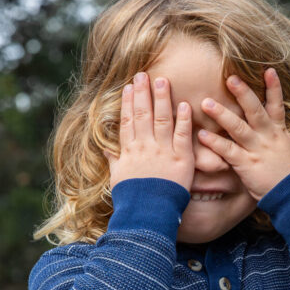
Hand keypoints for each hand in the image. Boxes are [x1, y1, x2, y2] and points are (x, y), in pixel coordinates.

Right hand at [109, 71, 194, 194]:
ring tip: (162, 80)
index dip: (128, 102)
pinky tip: (185, 105)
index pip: (127, 121)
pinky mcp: (181, 159)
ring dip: (162, 98)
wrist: (147, 214)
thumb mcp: (117, 178)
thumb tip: (105, 148)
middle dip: (143, 93)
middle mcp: (145, 147)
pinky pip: (183, 135)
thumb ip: (114, 160)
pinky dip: (184, 120)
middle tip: (144, 74)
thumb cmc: (132, 199)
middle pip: (143, 114)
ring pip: (162, 119)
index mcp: (129, 151)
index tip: (129, 87)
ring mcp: (163, 151)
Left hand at [197, 68, 289, 201]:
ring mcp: (256, 150)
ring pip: (238, 127)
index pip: (276, 105)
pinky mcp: (247, 164)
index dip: (273, 87)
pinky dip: (215, 143)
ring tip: (206, 103)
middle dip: (243, 93)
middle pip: (255, 110)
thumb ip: (276, 138)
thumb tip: (269, 129)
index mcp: (278, 132)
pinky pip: (228, 151)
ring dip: (222, 114)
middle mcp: (267, 137)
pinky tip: (202, 135)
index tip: (268, 69)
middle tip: (230, 77)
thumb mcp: (288, 151)